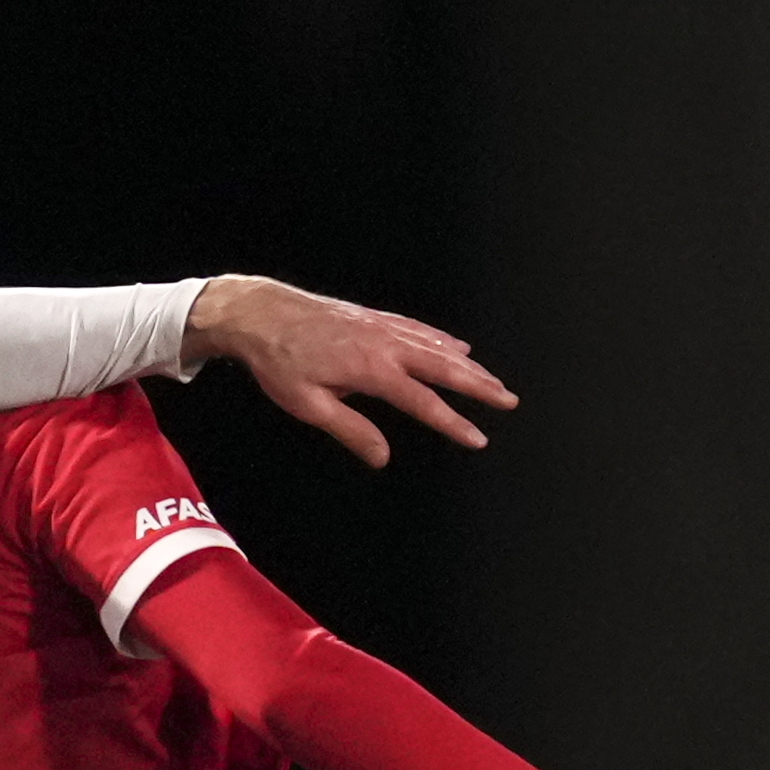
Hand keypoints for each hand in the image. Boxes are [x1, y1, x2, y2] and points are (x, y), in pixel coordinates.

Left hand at [183, 275, 516, 468]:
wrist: (261, 312)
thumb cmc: (279, 359)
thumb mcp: (308, 404)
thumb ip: (350, 430)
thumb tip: (382, 457)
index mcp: (371, 370)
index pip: (424, 402)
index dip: (454, 423)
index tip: (478, 438)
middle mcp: (384, 344)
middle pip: (444, 367)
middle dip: (480, 386)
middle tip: (509, 401)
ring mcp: (381, 327)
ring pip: (436, 346)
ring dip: (468, 364)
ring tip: (493, 381)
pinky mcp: (373, 318)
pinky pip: (418, 329)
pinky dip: (442, 339)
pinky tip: (457, 347)